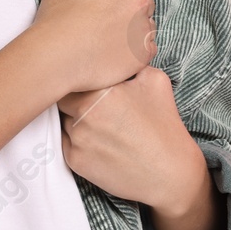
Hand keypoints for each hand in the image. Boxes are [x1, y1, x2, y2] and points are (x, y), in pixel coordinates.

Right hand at [31, 0, 155, 93]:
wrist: (56, 57)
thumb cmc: (56, 22)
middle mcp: (137, 4)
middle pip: (145, 4)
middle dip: (131, 11)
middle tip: (109, 22)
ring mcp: (142, 30)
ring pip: (147, 28)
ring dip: (133, 32)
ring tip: (109, 42)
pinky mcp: (142, 54)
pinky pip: (147, 50)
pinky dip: (135, 53)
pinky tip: (115, 54)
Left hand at [57, 66, 205, 213]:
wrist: (169, 174)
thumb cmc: (164, 126)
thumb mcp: (156, 80)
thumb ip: (129, 62)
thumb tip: (113, 55)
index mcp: (101, 90)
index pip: (72, 73)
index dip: (80, 74)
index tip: (87, 77)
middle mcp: (84, 114)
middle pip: (61, 96)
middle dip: (73, 95)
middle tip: (92, 99)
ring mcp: (77, 139)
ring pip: (62, 118)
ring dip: (74, 117)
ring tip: (101, 123)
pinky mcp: (75, 160)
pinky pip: (66, 141)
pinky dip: (78, 139)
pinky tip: (101, 141)